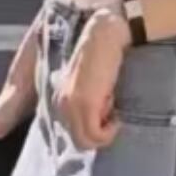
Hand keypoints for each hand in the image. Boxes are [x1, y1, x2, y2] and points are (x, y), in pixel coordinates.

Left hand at [57, 9, 131, 150]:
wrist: (106, 34)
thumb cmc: (104, 55)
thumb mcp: (91, 83)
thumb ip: (87, 102)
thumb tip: (100, 122)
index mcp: (59, 99)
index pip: (73, 133)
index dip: (94, 130)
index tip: (108, 117)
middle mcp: (60, 104)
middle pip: (80, 142)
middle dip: (100, 133)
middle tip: (111, 111)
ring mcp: (70, 106)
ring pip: (87, 142)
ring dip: (105, 131)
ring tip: (112, 108)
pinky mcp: (83, 105)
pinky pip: (96, 135)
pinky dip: (110, 130)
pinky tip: (115, 110)